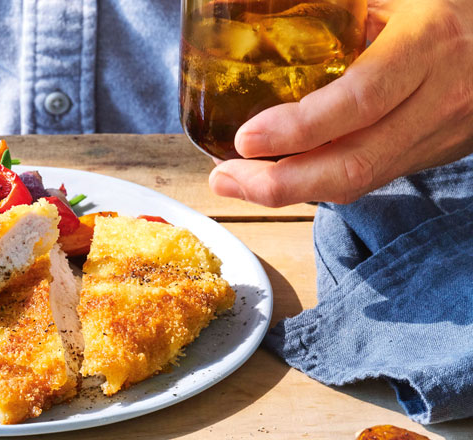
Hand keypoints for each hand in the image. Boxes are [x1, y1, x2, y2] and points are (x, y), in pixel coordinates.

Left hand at [209, 0, 472, 206]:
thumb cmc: (445, 5)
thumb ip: (340, 8)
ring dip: (290, 191)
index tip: (246, 137)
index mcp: (427, 44)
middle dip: (280, 183)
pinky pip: (368, 178)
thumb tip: (258, 7)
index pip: (360, 100)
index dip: (300, 128)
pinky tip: (277, 175)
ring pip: (359, 182)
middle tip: (225, 178)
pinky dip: (316, 183)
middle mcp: (437, 99)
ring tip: (236, 183)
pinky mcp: (429, 153)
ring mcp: (436, 134)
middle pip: (354, 165)